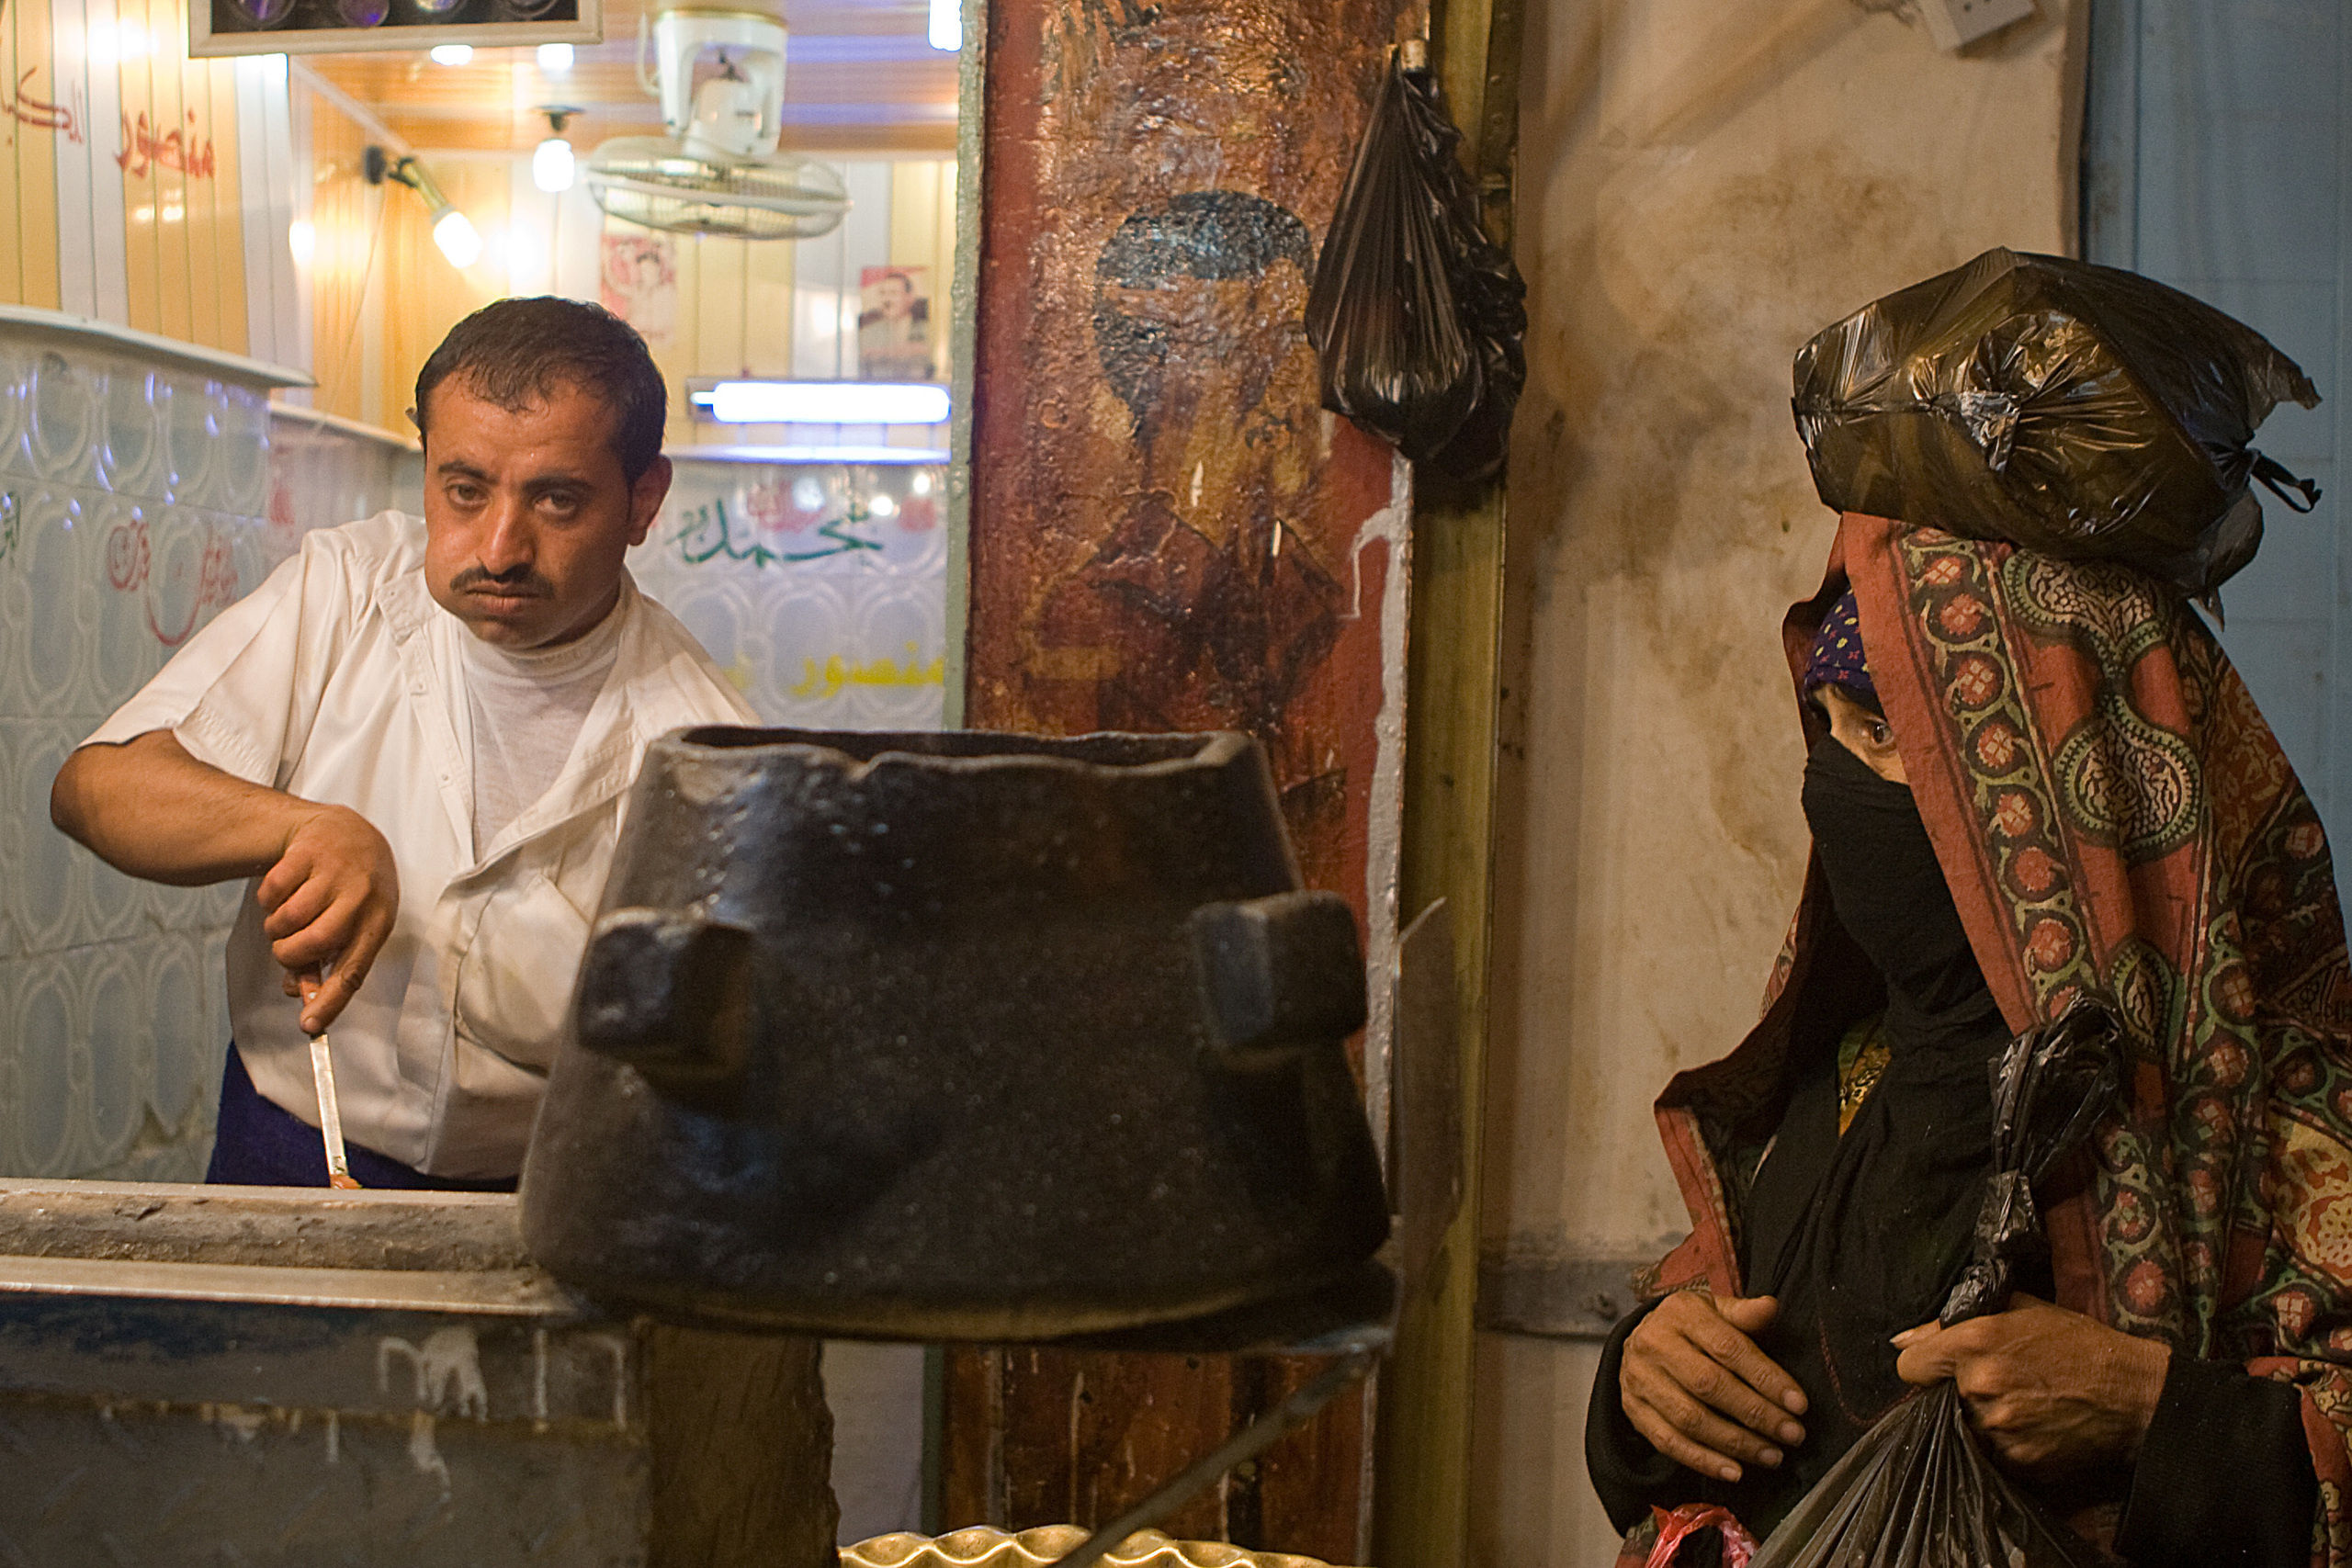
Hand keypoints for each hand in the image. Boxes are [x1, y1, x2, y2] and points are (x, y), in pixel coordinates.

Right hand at [256, 804, 397, 1034]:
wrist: (345, 831)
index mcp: (378, 923)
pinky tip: (283, 890)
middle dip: (288, 954)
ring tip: (286, 918)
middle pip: (314, 943)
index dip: (330, 1001)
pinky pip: (272, 891)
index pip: (354, 970)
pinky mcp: (310, 851)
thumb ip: (324, 962)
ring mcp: (337, 871)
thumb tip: (301, 996)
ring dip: (275, 927)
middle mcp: (363, 897)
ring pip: (288, 918)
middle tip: (285, 948)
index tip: (308, 1027)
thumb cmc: (348, 890)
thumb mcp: (349, 924)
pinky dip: (267, 899)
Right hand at [1621, 1291, 1809, 1482]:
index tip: (1798, 1403)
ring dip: (1736, 1443)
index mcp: (1681, 1313)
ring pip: (1690, 1418)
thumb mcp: (1714, 1309)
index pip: (1729, 1348)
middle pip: (1710, 1385)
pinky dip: (1704, 1461)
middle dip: (1757, 1414)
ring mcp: (1641, 1380)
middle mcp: (1655, 1344)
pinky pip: (1669, 1442)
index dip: (1766, 1378)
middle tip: (1792, 1434)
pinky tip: (1734, 1471)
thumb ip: (1744, 1314)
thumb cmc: (1688, 1327)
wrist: (1639, 1340)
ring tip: (1771, 1454)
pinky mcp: (1634, 1411)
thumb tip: (1772, 1307)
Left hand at [1893, 1294, 2169, 1480]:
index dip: (1923, 1366)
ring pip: (1965, 1428)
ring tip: (2021, 1405)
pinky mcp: (2019, 1459)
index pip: (1909, 1366)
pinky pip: (1992, 1453)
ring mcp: (1999, 1427)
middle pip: (1938, 1399)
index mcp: (1975, 1341)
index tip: (1941, 1368)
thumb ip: (1954, 1321)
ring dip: (1982, 1419)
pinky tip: (2033, 1425)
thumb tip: (1903, 1339)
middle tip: (1998, 1384)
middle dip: (1959, 1392)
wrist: (2131, 1393)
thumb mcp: (2020, 1310)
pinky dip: (2005, 1443)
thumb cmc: (2078, 1343)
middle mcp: (1980, 1386)